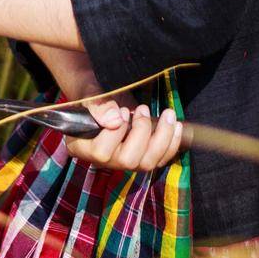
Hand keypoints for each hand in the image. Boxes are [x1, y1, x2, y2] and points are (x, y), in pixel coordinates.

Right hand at [64, 88, 185, 172]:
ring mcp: (123, 161)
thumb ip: (99, 106)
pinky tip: (176, 126)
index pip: (100, 153)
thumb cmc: (94, 94)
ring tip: (167, 115)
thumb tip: (114, 120)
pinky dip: (171, 144)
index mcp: (82, 146)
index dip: (116, 134)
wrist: (106, 95)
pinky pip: (160, 160)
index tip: (123, 111)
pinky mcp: (141, 158)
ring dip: (162, 138)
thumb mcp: (91, 94)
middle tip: (142, 109)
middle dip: (142, 133)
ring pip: (147, 163)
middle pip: (128, 160)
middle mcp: (104, 160)